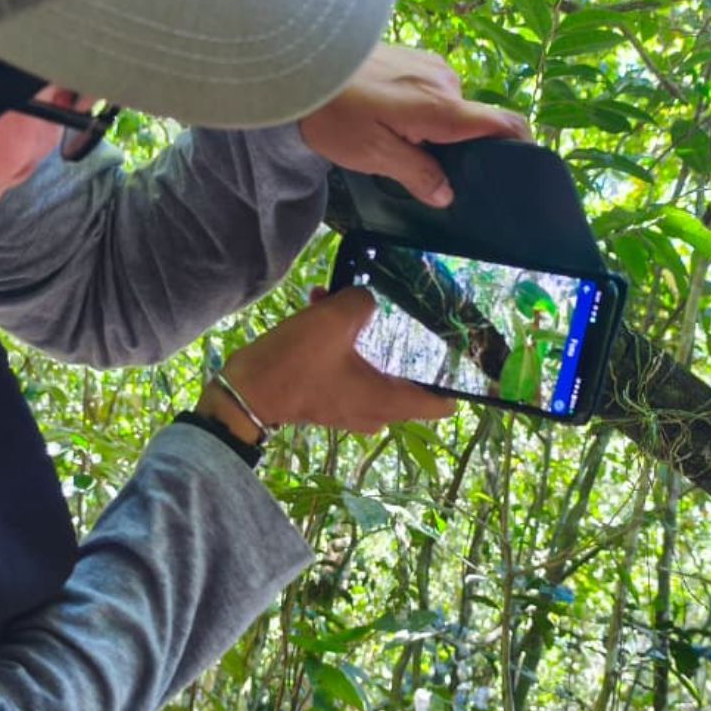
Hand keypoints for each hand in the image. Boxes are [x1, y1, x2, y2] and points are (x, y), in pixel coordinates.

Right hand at [197, 288, 455, 437]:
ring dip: (364, 335)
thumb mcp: (334, 320)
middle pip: (410, 378)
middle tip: (404, 311)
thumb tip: (366, 301)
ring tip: (340, 299)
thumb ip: (362, 303)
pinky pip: (351, 368)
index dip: (458, 383)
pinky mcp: (331, 398)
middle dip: (404, 342)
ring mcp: (353, 408)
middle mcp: (378, 411)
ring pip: (375, 366)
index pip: (442, 404)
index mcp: (389, 401)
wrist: (244, 393)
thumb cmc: (294, 363)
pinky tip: (323, 307)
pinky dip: (343, 344)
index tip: (466, 358)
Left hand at [298, 44, 531, 207]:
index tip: (519, 169)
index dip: (520, 148)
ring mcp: (431, 65)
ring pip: (448, 108)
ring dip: (430, 126)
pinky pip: (431, 90)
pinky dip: (418, 108)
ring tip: (388, 135)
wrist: (300, 58)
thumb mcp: (374, 155)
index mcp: (444, 109)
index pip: (505, 125)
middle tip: (415, 163)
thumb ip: (417, 175)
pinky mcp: (414, 56)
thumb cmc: (334, 111)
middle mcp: (446, 82)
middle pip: (470, 124)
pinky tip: (384, 114)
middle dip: (452, 146)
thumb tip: (447, 194)